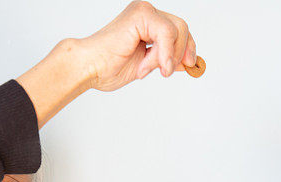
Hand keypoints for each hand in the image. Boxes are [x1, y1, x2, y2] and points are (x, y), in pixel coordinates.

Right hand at [78, 1, 197, 90]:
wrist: (89, 67)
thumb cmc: (108, 67)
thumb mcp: (148, 65)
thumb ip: (167, 59)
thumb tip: (188, 62)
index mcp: (146, 22)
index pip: (179, 29)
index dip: (188, 47)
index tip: (191, 64)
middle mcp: (146, 12)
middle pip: (182, 27)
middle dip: (181, 52)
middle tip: (166, 71)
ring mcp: (143, 11)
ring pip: (176, 30)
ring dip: (166, 56)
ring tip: (145, 69)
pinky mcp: (141, 14)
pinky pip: (166, 33)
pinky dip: (161, 53)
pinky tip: (145, 66)